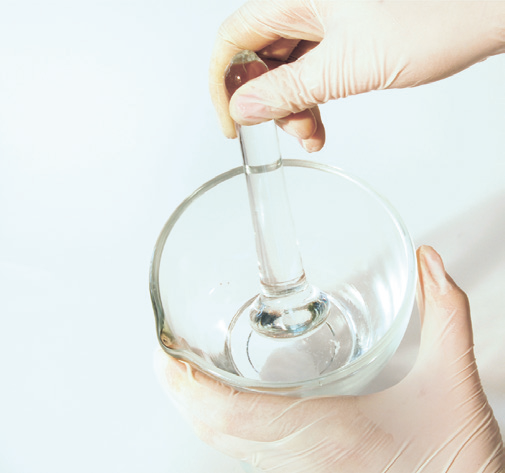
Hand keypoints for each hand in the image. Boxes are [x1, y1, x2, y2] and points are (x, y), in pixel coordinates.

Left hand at [155, 246, 504, 472]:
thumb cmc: (455, 464)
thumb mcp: (453, 383)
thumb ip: (444, 314)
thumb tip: (427, 261)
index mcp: (328, 436)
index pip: (235, 416)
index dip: (191, 388)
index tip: (164, 356)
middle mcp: (303, 461)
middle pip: (216, 432)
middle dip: (181, 392)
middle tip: (163, 354)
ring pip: (226, 445)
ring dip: (196, 407)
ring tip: (179, 370)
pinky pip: (245, 453)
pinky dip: (220, 424)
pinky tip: (221, 401)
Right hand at [209, 0, 504, 150]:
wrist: (484, 13)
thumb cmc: (435, 17)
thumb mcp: (346, 66)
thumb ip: (289, 89)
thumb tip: (245, 108)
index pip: (234, 37)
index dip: (224, 83)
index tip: (231, 120)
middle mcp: (306, 4)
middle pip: (258, 56)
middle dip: (268, 102)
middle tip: (286, 127)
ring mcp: (325, 19)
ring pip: (284, 70)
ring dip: (291, 108)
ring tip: (310, 132)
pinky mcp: (343, 35)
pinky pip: (310, 71)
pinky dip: (311, 100)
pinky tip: (319, 122)